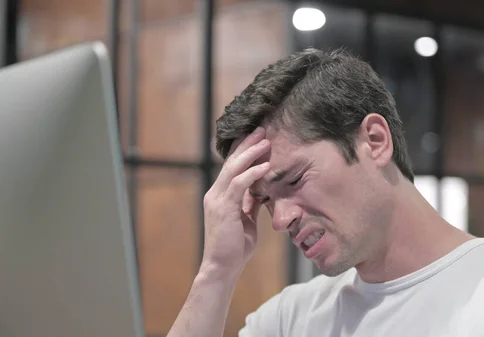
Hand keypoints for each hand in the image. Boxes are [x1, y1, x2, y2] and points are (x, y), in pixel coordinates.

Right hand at [201, 127, 270, 277]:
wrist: (222, 267)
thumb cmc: (235, 246)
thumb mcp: (246, 219)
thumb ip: (250, 203)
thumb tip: (261, 190)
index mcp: (220, 195)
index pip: (230, 166)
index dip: (243, 150)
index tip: (257, 137)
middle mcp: (215, 193)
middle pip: (231, 162)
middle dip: (247, 144)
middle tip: (262, 130)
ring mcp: (217, 200)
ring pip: (233, 169)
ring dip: (251, 154)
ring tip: (266, 142)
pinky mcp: (224, 208)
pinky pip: (238, 185)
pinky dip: (252, 174)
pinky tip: (265, 166)